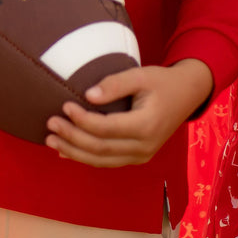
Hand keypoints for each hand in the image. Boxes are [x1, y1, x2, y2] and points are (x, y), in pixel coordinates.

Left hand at [45, 58, 212, 168]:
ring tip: (51, 140)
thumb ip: (115, 84)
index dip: (82, 120)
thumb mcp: (140, 75)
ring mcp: (141, 155)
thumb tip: (88, 95)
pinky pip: (108, 161)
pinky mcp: (137, 157)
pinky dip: (85, 158)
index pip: (106, 128)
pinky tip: (65, 153)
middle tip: (50, 123)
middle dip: (71, 138)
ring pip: (101, 161)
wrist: (187, 95)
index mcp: (146, 125)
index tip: (64, 106)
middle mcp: (144, 146)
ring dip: (74, 152)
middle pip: (100, 148)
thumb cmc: (161, 82)